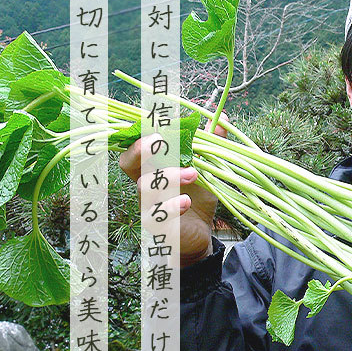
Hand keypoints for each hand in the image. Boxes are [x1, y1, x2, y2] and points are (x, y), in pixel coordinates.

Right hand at [118, 113, 228, 265]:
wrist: (201, 234)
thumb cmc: (198, 199)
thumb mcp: (208, 169)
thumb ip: (211, 144)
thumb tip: (223, 117)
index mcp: (153, 166)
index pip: (137, 144)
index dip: (143, 132)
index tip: (160, 120)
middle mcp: (145, 183)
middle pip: (128, 162)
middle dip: (141, 148)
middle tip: (161, 139)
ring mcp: (147, 205)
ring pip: (143, 186)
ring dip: (168, 176)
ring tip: (193, 174)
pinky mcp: (156, 226)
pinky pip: (154, 215)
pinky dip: (170, 206)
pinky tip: (186, 202)